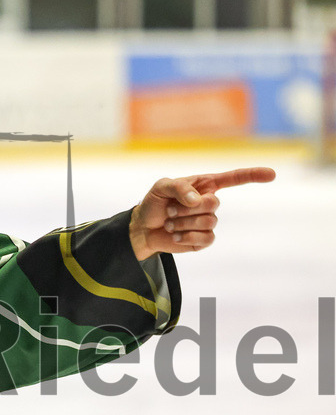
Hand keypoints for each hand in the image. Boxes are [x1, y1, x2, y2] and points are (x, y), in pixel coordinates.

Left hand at [129, 167, 275, 260]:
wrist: (143, 229)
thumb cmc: (153, 204)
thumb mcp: (160, 188)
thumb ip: (178, 187)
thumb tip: (197, 199)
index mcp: (204, 185)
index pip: (233, 179)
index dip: (253, 176)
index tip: (272, 174)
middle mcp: (209, 202)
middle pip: (214, 204)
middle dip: (186, 209)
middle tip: (169, 211)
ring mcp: (208, 222)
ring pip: (208, 222)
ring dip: (183, 223)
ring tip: (169, 223)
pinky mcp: (203, 239)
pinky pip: (206, 239)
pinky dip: (186, 237)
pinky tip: (175, 236)